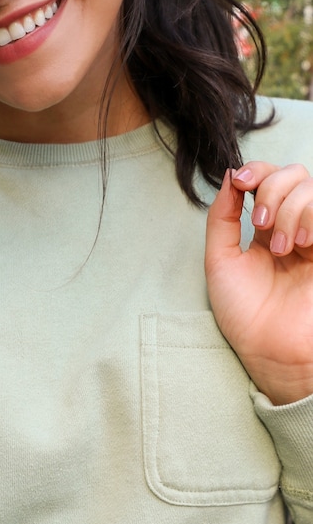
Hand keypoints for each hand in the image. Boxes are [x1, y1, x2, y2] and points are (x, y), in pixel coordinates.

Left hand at [205, 162, 312, 404]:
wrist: (272, 353)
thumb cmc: (244, 315)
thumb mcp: (219, 260)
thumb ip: (222, 216)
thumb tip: (230, 176)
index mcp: (267, 230)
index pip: (269, 179)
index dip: (257, 170)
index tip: (242, 181)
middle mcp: (294, 229)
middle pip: (295, 176)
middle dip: (273, 190)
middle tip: (261, 226)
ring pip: (312, 190)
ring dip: (290, 210)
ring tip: (281, 248)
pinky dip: (310, 217)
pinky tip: (300, 245)